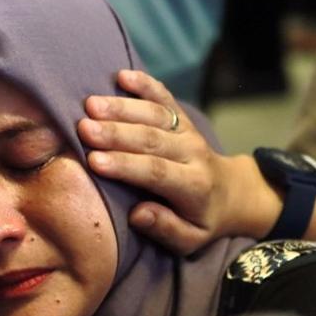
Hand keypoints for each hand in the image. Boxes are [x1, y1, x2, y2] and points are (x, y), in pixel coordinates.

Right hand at [77, 69, 280, 254]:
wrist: (232, 192)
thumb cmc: (202, 219)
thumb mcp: (190, 239)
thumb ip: (165, 228)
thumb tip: (137, 214)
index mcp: (194, 186)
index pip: (156, 172)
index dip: (125, 165)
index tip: (94, 161)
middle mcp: (192, 154)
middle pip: (151, 139)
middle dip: (116, 133)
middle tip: (84, 128)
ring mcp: (188, 132)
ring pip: (154, 115)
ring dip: (121, 108)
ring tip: (91, 105)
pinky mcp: (183, 118)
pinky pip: (164, 97)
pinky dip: (145, 84)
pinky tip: (122, 75)